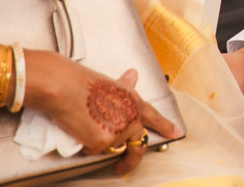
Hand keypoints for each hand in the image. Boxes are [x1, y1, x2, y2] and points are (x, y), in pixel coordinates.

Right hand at [22, 53, 177, 170]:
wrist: (68, 88)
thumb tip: (133, 74)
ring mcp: (119, 131)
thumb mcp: (112, 82)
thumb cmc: (85, 83)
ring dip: (99, 145)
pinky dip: (85, 147)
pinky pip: (93, 152)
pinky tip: (79, 132)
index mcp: (135, 102)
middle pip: (138, 144)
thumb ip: (124, 85)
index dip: (165, 127)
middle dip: (132, 160)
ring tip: (86, 127)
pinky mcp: (103, 142)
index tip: (175, 134)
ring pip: (110, 148)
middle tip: (123, 168)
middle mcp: (132, 118)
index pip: (154, 117)